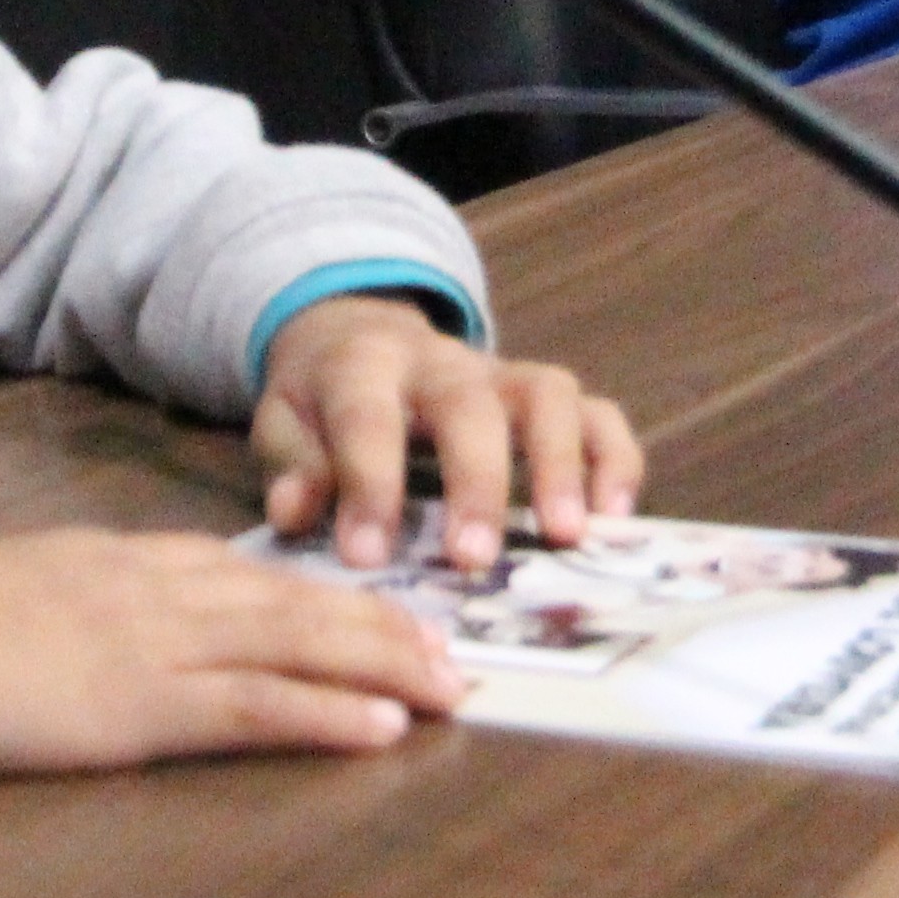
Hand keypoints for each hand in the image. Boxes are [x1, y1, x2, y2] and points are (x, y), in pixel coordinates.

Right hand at [0, 533, 465, 773]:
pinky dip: (327, 713)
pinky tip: (382, 728)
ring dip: (386, 666)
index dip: (328, 595)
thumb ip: (58, 614)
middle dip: (386, 627)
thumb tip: (86, 640)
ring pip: (298, 644)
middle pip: (299, 600)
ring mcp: (147, 644)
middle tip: (456, 655)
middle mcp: (151, 588)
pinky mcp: (131, 706)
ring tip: (453, 690)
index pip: (248, 573)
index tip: (384, 614)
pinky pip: (253, 706)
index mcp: (116, 563)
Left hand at [252, 296, 641, 570]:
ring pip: (547, 396)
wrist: (359, 337)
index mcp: (363, 366)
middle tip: (472, 559)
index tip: (367, 558)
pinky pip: (597, 413)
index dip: (368, 486)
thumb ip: (293, 465)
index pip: (367, 418)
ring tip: (566, 538)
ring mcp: (501, 374)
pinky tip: (614, 519)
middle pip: (469, 406)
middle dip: (475, 483)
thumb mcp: (284, 423)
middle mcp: (441, 361)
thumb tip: (294, 513)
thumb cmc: (321, 404)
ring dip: (561, 466)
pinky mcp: (545, 395)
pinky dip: (614, 461)